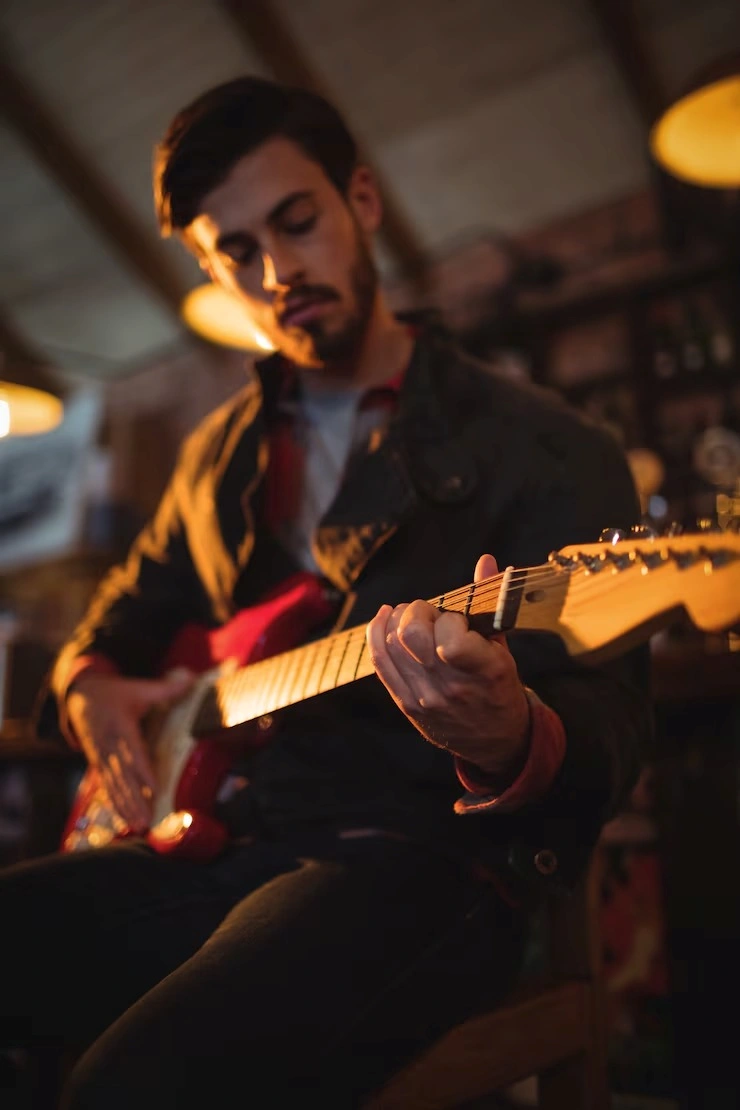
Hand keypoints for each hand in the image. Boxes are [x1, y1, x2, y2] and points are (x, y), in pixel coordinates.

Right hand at [67, 670, 193, 830]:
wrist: (81, 697)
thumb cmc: (115, 694)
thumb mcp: (138, 688)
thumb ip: (165, 689)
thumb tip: (192, 679)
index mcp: (120, 726)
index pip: (133, 751)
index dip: (143, 770)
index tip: (154, 787)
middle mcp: (108, 745)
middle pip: (123, 776)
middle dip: (135, 799)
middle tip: (146, 821)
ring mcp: (101, 757)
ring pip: (114, 786)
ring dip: (126, 807)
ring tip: (138, 826)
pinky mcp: (98, 765)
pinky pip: (106, 787)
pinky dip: (115, 804)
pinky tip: (124, 820)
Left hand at [366, 555, 529, 774]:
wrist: (494, 741)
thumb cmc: (500, 688)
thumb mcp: (504, 649)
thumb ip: (490, 603)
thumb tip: (487, 561)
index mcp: (483, 671)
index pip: (450, 638)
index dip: (449, 619)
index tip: (457, 620)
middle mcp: (451, 687)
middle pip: (412, 636)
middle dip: (417, 612)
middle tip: (429, 613)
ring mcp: (425, 697)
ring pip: (391, 646)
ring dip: (395, 620)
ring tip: (407, 614)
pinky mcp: (406, 704)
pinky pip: (380, 664)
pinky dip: (376, 635)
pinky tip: (383, 619)